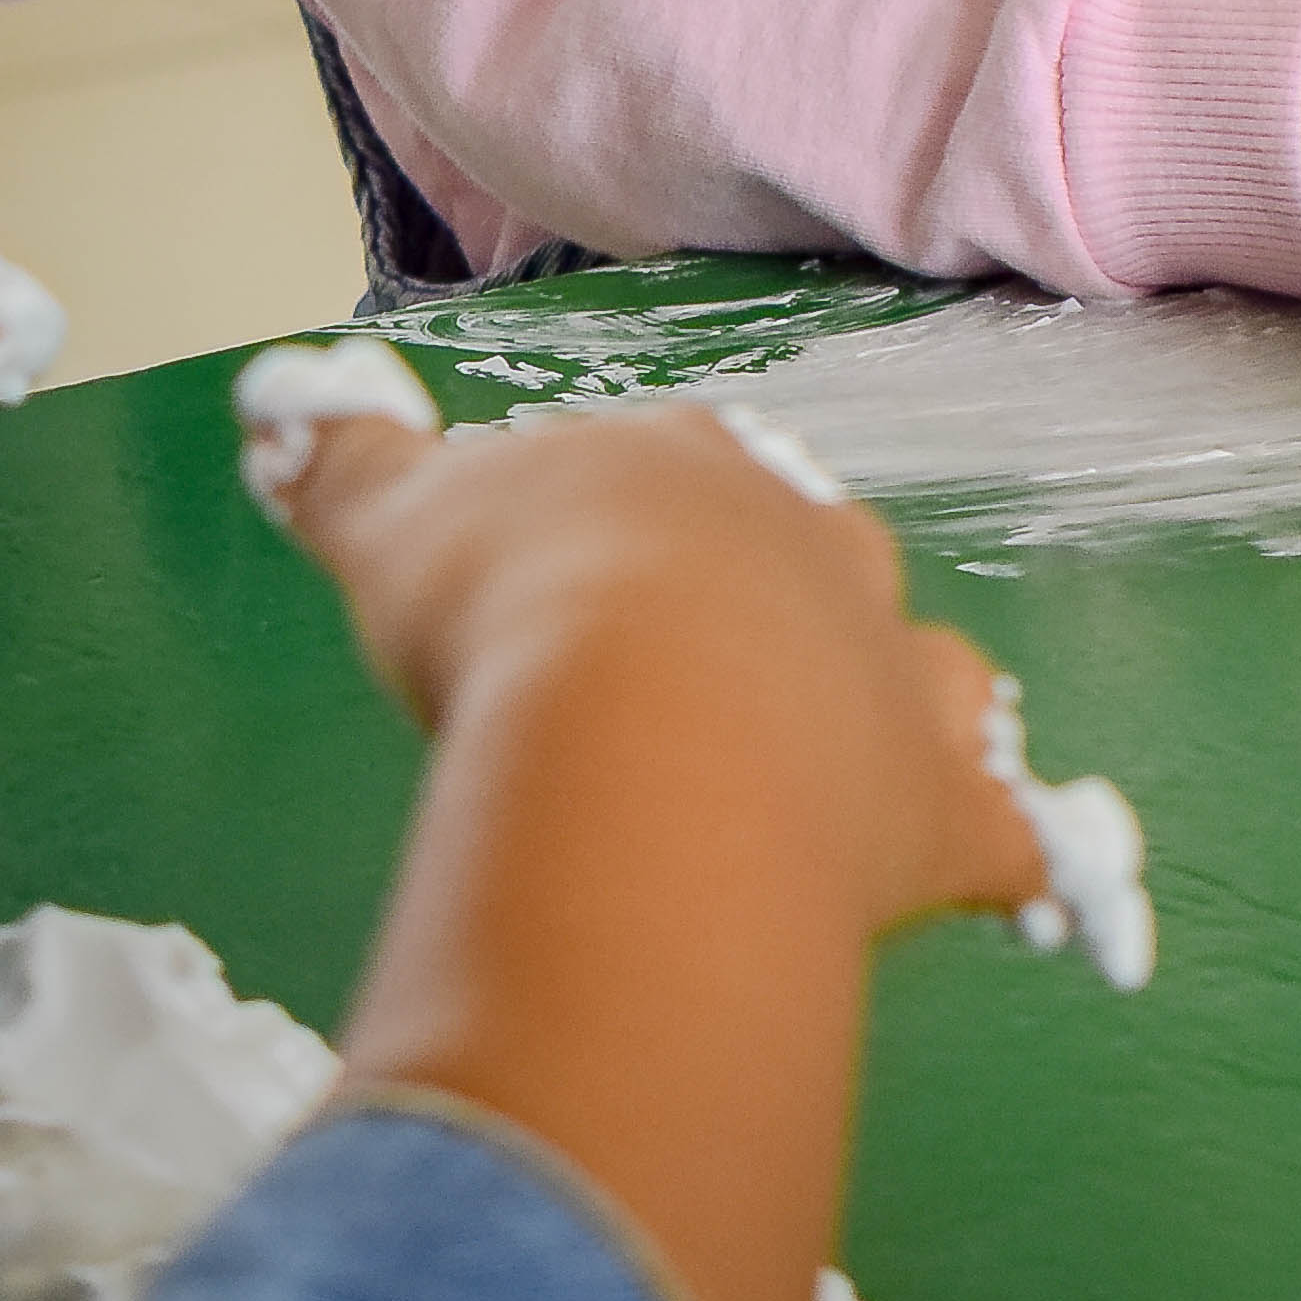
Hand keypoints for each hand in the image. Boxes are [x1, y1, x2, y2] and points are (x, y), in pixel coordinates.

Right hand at [275, 400, 1045, 946]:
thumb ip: (341, 463)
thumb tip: (284, 409)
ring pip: (925, 676)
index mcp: (691, 478)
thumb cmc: (509, 600)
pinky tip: (1017, 891)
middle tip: (685, 692)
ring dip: (893, 716)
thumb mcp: (391, 512)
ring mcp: (890, 679)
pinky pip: (1005, 838)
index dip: (629, 527)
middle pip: (812, 565)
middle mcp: (814, 556)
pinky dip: (1011, 863)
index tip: (579, 573)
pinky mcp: (940, 812)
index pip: (679, 476)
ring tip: (837, 774)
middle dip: (768, 614)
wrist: (636, 718)